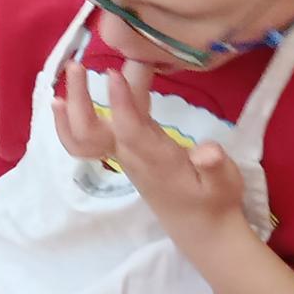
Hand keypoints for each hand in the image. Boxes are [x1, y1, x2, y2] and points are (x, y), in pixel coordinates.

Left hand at [55, 55, 245, 250]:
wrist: (198, 227)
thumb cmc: (213, 200)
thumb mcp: (225, 183)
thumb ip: (215, 167)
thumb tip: (207, 152)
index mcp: (155, 159)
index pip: (131, 129)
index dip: (121, 102)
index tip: (112, 73)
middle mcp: (130, 156)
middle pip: (93, 131)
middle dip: (81, 100)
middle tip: (76, 66)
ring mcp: (123, 154)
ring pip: (88, 132)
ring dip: (74, 104)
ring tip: (68, 73)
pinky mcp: (124, 151)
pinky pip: (93, 133)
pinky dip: (82, 111)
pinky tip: (76, 92)